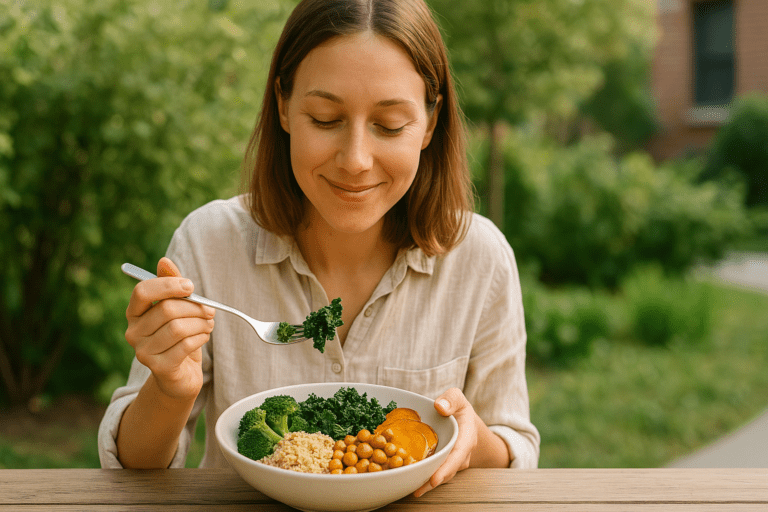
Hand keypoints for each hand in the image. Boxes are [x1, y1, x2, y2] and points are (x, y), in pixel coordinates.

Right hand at [124, 257, 214, 401]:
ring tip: (209, 324)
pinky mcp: (159, 368)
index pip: (143, 291)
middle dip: (195, 307)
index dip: (168, 285)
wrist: (180, 376)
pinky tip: (204, 336)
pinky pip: (185, 345)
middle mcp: (133, 332)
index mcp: (134, 313)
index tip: (190, 286)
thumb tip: (164, 261)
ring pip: (178, 328)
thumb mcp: (177, 309)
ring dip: (201, 323)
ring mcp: (143, 352)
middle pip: (167, 309)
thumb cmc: (178, 337)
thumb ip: (171, 285)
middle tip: (210, 310)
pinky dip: (201, 338)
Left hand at [413, 388, 476, 496]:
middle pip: (446, 471)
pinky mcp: (442, 465)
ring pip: (439, 475)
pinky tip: (408, 481)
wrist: (467, 424)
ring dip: (426, 483)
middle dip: (432, 481)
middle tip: (416, 490)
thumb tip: (439, 406)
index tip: (434, 480)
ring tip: (409, 489)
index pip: (457, 456)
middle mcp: (460, 455)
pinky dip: (422, 477)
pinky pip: (433, 472)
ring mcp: (451, 463)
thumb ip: (451, 399)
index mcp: (465, 439)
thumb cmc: (459, 411)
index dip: (446, 469)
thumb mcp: (458, 399)